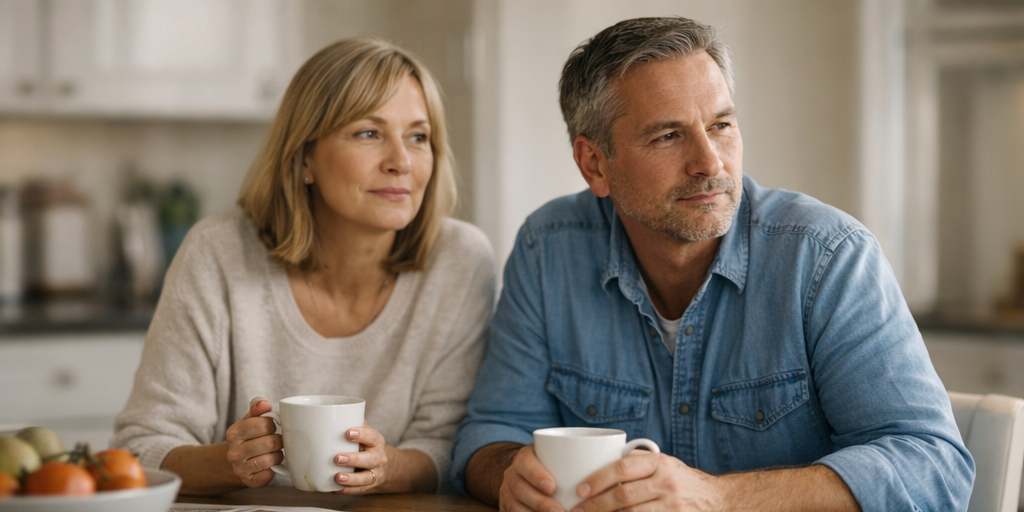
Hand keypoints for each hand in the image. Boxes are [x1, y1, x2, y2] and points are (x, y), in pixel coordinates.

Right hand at [224, 396, 283, 487]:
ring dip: (278, 454)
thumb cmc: (249, 437)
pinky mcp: (249, 481)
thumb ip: (257, 407)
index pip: (264, 424)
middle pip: (270, 442)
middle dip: (278, 440)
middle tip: (277, 440)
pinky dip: (274, 469)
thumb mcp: (250, 419)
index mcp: (234, 433)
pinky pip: (269, 474)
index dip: (273, 425)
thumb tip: (264, 404)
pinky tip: (270, 464)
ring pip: (271, 459)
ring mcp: (240, 468)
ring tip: (274, 452)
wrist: (237, 461)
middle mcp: (234, 452)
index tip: (271, 427)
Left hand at [332, 422, 388, 494]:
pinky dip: (348, 490)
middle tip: (337, 458)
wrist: (380, 462)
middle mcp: (379, 457)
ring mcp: (376, 473)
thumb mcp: (363, 432)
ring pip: (367, 478)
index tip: (347, 433)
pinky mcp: (370, 485)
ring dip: (352, 479)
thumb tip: (328, 414)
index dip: (361, 434)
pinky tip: (335, 488)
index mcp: (376, 441)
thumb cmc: (365, 444)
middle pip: (370, 459)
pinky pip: (360, 490)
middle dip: (354, 459)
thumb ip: (351, 422)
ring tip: (337, 477)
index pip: (371, 436)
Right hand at [497, 445, 563, 511]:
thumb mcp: (554, 455)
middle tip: (558, 510)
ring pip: (514, 506)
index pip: (526, 465)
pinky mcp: (505, 506)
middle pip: (520, 489)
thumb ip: (567, 462)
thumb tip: (600, 474)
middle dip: (539, 502)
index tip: (552, 487)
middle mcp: (512, 475)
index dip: (536, 476)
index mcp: (524, 458)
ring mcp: (506, 492)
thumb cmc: (547, 464)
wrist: (525, 472)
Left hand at [574, 451, 721, 511]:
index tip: (580, 490)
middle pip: (623, 495)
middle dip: (596, 505)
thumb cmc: (680, 480)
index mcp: (659, 463)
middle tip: (578, 510)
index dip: (598, 480)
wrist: (715, 499)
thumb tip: (600, 464)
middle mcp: (666, 483)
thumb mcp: (663, 464)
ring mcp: (672, 506)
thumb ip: (637, 462)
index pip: (622, 468)